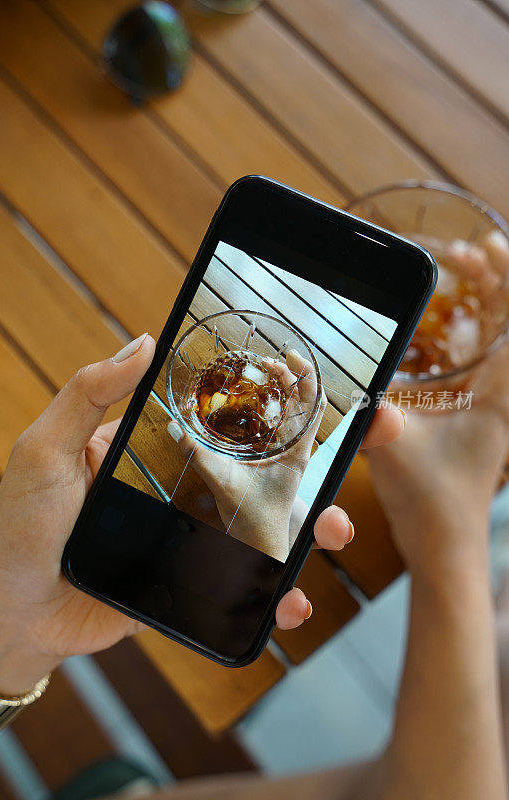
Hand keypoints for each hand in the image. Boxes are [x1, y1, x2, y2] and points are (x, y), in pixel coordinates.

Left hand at [0, 336, 403, 696]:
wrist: (15, 617)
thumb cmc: (22, 529)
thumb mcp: (46, 449)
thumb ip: (88, 394)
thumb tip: (144, 341)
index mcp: (148, 453)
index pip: (212, 428)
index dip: (258, 419)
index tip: (303, 407)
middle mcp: (173, 492)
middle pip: (247, 482)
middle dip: (299, 482)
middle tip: (333, 481)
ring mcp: (185, 541)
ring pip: (255, 533)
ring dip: (301, 536)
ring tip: (330, 535)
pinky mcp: (188, 587)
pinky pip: (238, 586)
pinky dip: (270, 595)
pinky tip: (292, 600)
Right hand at [168, 349, 325, 560]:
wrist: (260, 545)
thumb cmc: (254, 521)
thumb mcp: (222, 483)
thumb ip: (198, 456)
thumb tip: (177, 429)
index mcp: (296, 452)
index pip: (313, 403)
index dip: (305, 375)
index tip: (288, 357)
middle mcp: (299, 450)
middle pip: (307, 401)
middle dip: (292, 375)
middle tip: (268, 361)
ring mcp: (292, 453)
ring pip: (299, 411)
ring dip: (287, 388)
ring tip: (267, 372)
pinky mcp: (282, 458)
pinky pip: (286, 424)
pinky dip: (278, 406)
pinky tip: (259, 400)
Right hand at [368, 231, 508, 575]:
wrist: (443, 543)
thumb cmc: (432, 502)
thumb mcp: (397, 452)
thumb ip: (380, 421)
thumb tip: (369, 395)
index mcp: (495, 396)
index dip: (503, 278)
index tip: (482, 247)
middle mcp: (497, 395)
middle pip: (504, 321)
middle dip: (489, 281)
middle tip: (459, 256)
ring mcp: (487, 404)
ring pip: (491, 338)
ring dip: (476, 305)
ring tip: (455, 279)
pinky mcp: (472, 415)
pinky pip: (475, 361)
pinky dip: (462, 335)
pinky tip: (437, 331)